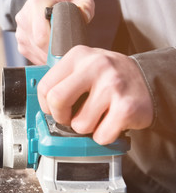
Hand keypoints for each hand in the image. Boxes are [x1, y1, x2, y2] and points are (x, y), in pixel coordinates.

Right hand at [15, 0, 94, 64]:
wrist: (45, 5)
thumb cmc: (62, 4)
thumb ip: (86, 6)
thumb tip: (84, 18)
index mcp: (36, 4)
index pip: (42, 34)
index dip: (56, 45)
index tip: (67, 49)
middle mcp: (24, 18)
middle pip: (40, 46)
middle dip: (55, 53)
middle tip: (69, 54)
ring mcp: (20, 33)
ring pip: (37, 54)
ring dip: (50, 58)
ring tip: (62, 53)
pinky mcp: (21, 45)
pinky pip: (33, 58)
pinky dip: (45, 59)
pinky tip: (53, 54)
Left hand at [37, 45, 153, 144]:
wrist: (149, 79)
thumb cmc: (110, 77)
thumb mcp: (84, 66)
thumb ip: (63, 80)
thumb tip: (44, 105)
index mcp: (78, 56)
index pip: (45, 86)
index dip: (47, 105)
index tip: (56, 109)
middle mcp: (95, 66)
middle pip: (56, 101)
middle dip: (61, 117)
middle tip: (71, 118)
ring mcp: (112, 86)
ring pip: (79, 124)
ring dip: (86, 128)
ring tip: (98, 116)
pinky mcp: (127, 107)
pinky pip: (101, 136)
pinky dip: (103, 136)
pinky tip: (111, 122)